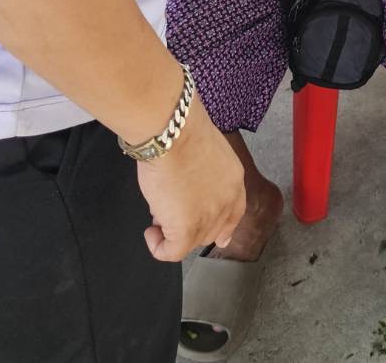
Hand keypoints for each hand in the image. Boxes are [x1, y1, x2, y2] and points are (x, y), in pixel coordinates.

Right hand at [133, 94, 245, 261]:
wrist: (173, 133)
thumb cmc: (182, 132)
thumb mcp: (205, 152)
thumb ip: (205, 173)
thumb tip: (186, 189)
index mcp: (234, 180)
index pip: (235, 213)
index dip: (224, 227)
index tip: (219, 238)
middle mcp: (227, 201)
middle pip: (212, 229)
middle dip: (189, 224)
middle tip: (166, 209)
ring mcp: (209, 217)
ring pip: (192, 241)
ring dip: (172, 231)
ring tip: (157, 210)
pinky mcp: (187, 229)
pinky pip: (173, 253)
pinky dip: (159, 247)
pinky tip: (150, 233)